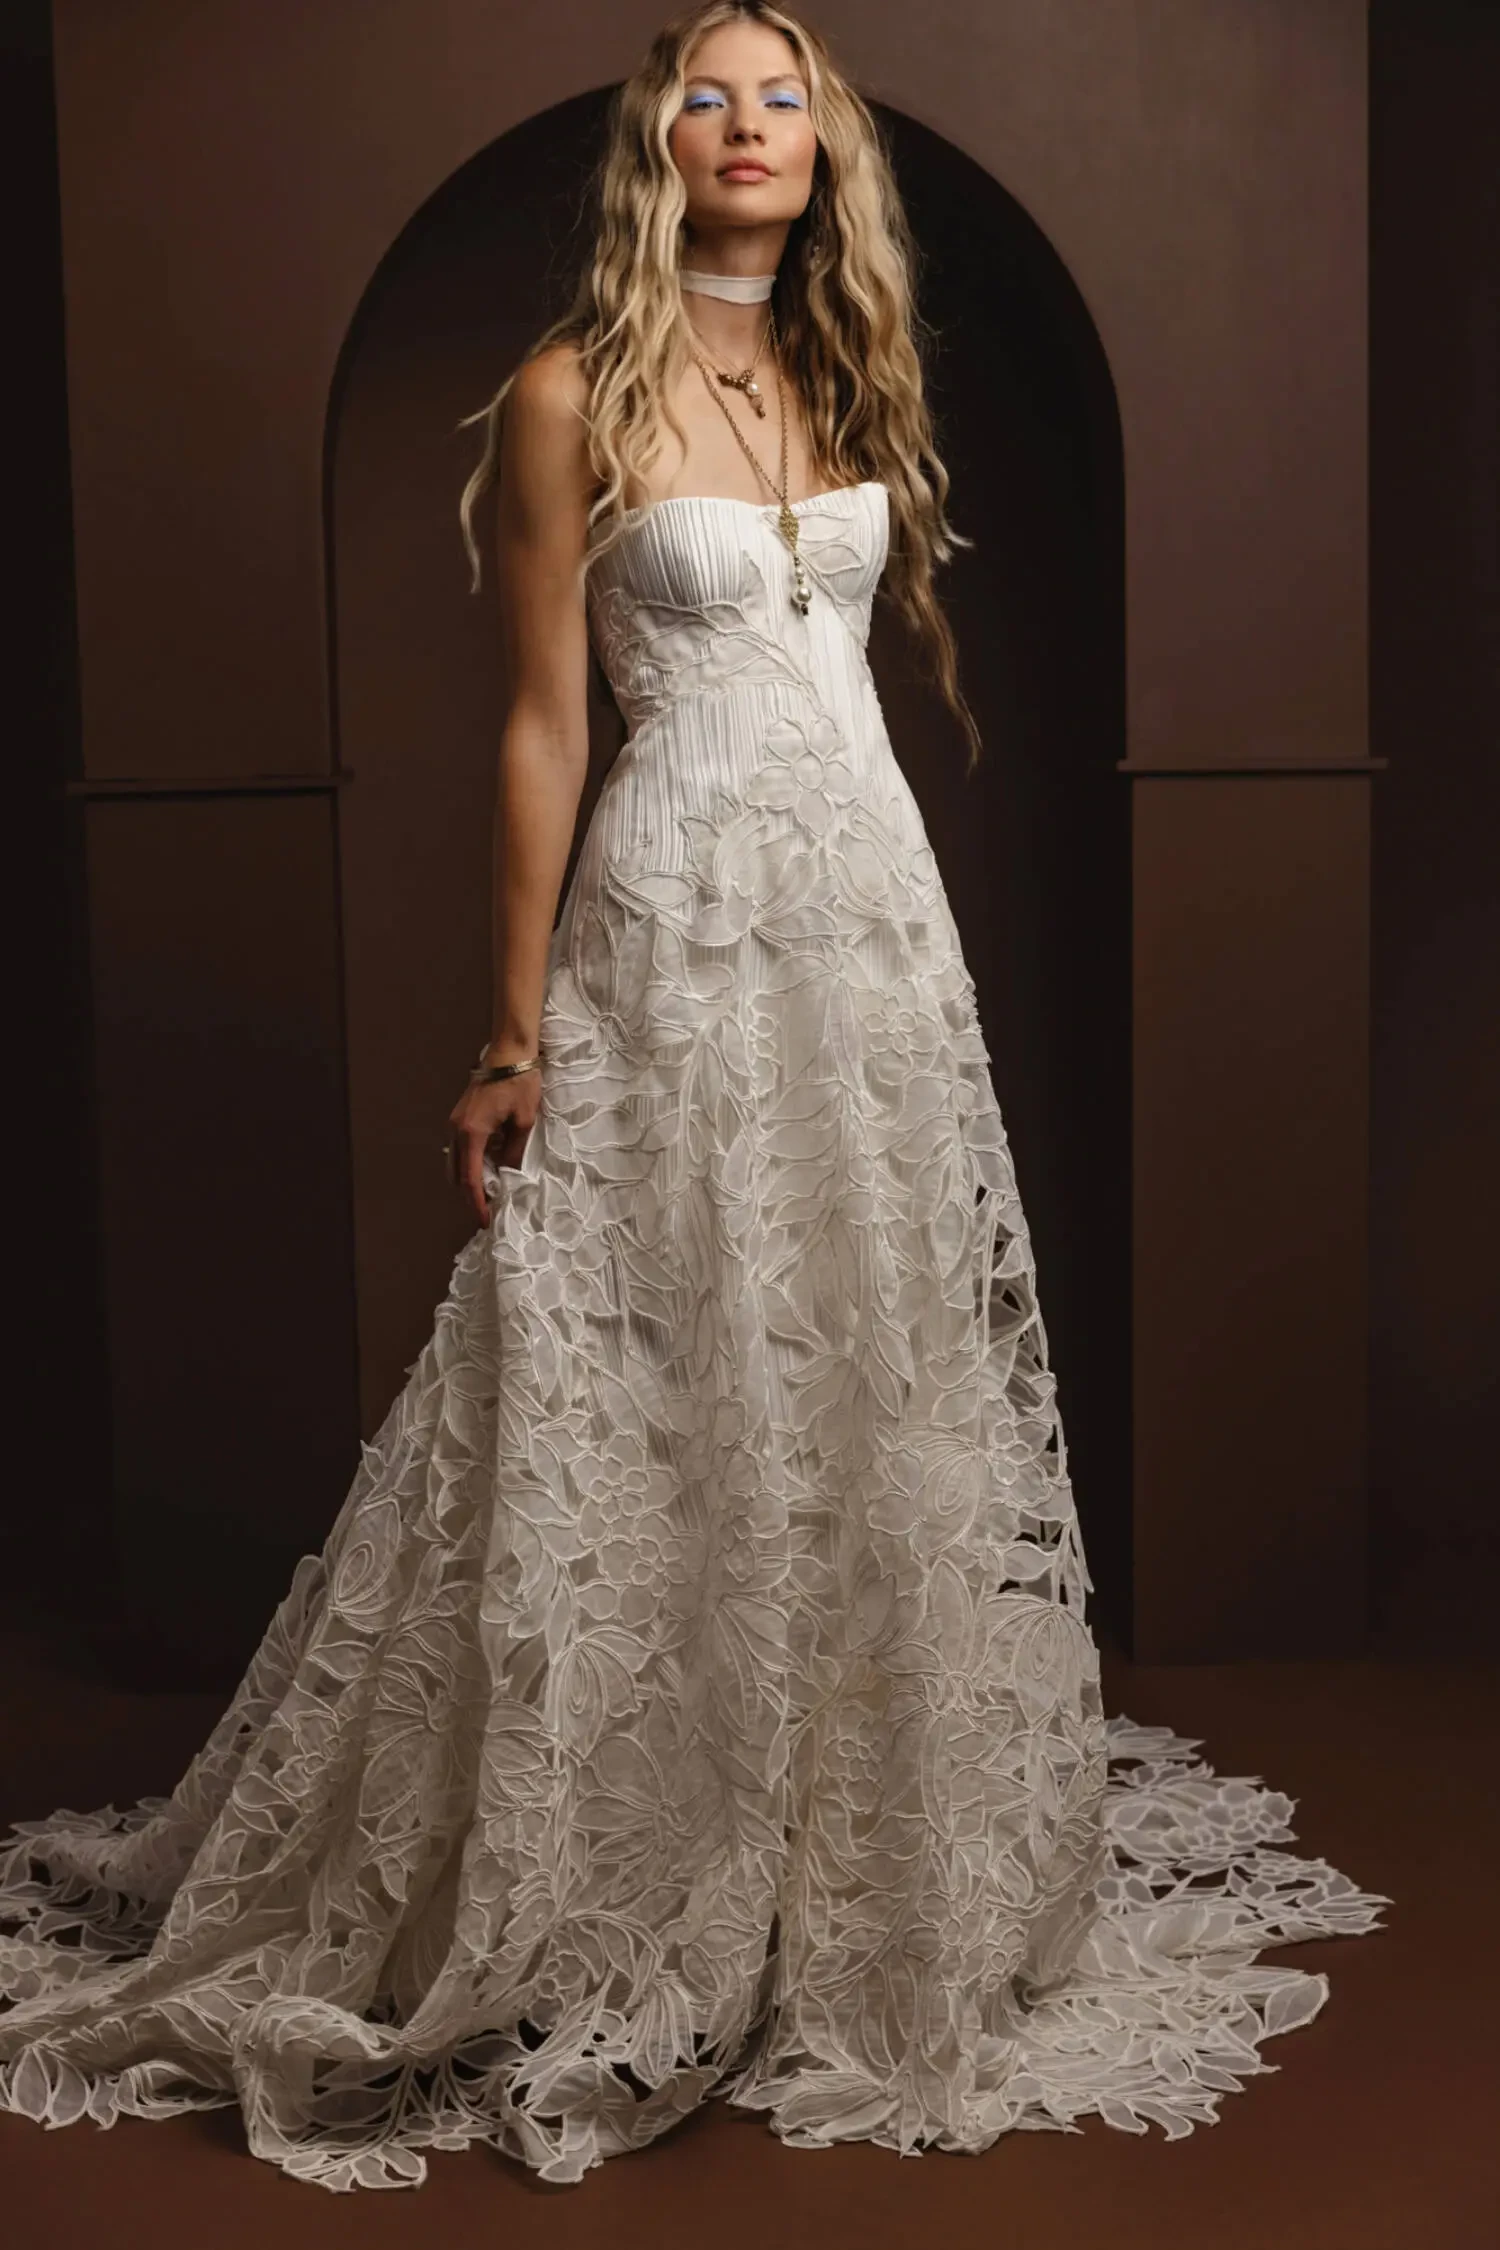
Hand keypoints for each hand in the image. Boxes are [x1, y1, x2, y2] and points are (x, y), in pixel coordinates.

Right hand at [447, 1066, 541, 1227]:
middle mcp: (457, 1130)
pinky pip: (460, 1149)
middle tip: (489, 1209)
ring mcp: (455, 1123)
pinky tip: (489, 1166)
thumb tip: (507, 1175)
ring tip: (491, 1190)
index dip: (476, 1202)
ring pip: (455, 1162)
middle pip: (455, 1175)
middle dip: (470, 1195)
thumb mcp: (524, 1122)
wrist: (509, 1054)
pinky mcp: (460, 1118)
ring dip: (469, 1179)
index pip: (469, 1178)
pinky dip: (470, 1163)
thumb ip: (513, 1152)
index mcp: (471, 1133)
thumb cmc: (520, 1085)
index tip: (484, 1220)